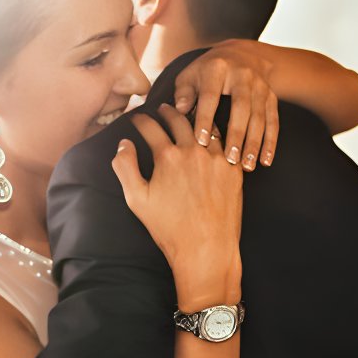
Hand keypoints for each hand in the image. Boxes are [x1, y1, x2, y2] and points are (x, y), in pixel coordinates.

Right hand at [112, 104, 242, 297]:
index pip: (150, 127)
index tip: (136, 118)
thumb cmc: (169, 228)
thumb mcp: (136, 200)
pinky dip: (215, 134)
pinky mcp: (233, 169)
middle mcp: (193, 151)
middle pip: (179, 119)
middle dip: (167, 111)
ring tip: (187, 116)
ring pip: (205, 126)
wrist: (206, 248)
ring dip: (193, 118)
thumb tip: (123, 145)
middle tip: (161, 108)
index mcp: (167, 157)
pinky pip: (225, 142)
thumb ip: (124, 167)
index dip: (140, 120)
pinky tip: (210, 135)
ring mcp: (217, 158)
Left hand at [171, 39, 279, 171]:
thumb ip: (183, 92)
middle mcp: (242, 75)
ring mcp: (260, 86)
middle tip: (229, 159)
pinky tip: (265, 161)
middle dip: (236, 134)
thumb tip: (179, 109)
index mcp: (217, 68)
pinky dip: (271, 142)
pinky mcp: (272, 97)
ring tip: (246, 165)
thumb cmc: (207, 72)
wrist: (243, 55)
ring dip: (254, 142)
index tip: (200, 141)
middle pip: (241, 107)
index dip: (205, 118)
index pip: (210, 95)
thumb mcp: (190, 75)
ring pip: (259, 117)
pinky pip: (273, 121)